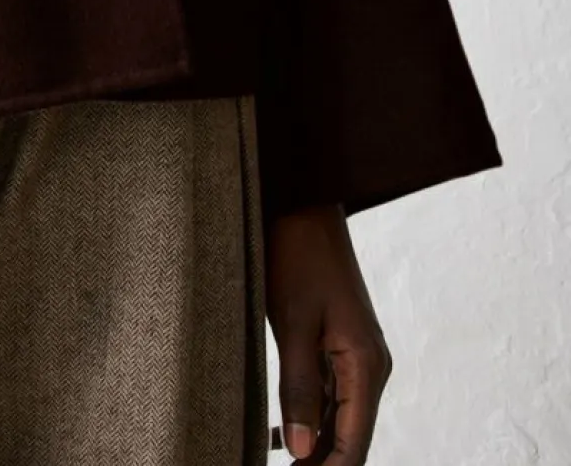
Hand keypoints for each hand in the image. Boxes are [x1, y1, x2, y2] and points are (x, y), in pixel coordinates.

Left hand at [265, 203, 391, 461]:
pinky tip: (280, 430)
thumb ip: (299, 388)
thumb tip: (303, 452)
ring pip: (338, 418)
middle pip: (349, 438)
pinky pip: (329, 393)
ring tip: (273, 460)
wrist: (302, 203)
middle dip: (317, 462)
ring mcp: (354, 355)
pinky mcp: (338, 343)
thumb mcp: (293, 323)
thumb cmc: (297, 255)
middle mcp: (368, 367)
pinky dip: (309, 415)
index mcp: (366, 365)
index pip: (353, 445)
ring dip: (311, 443)